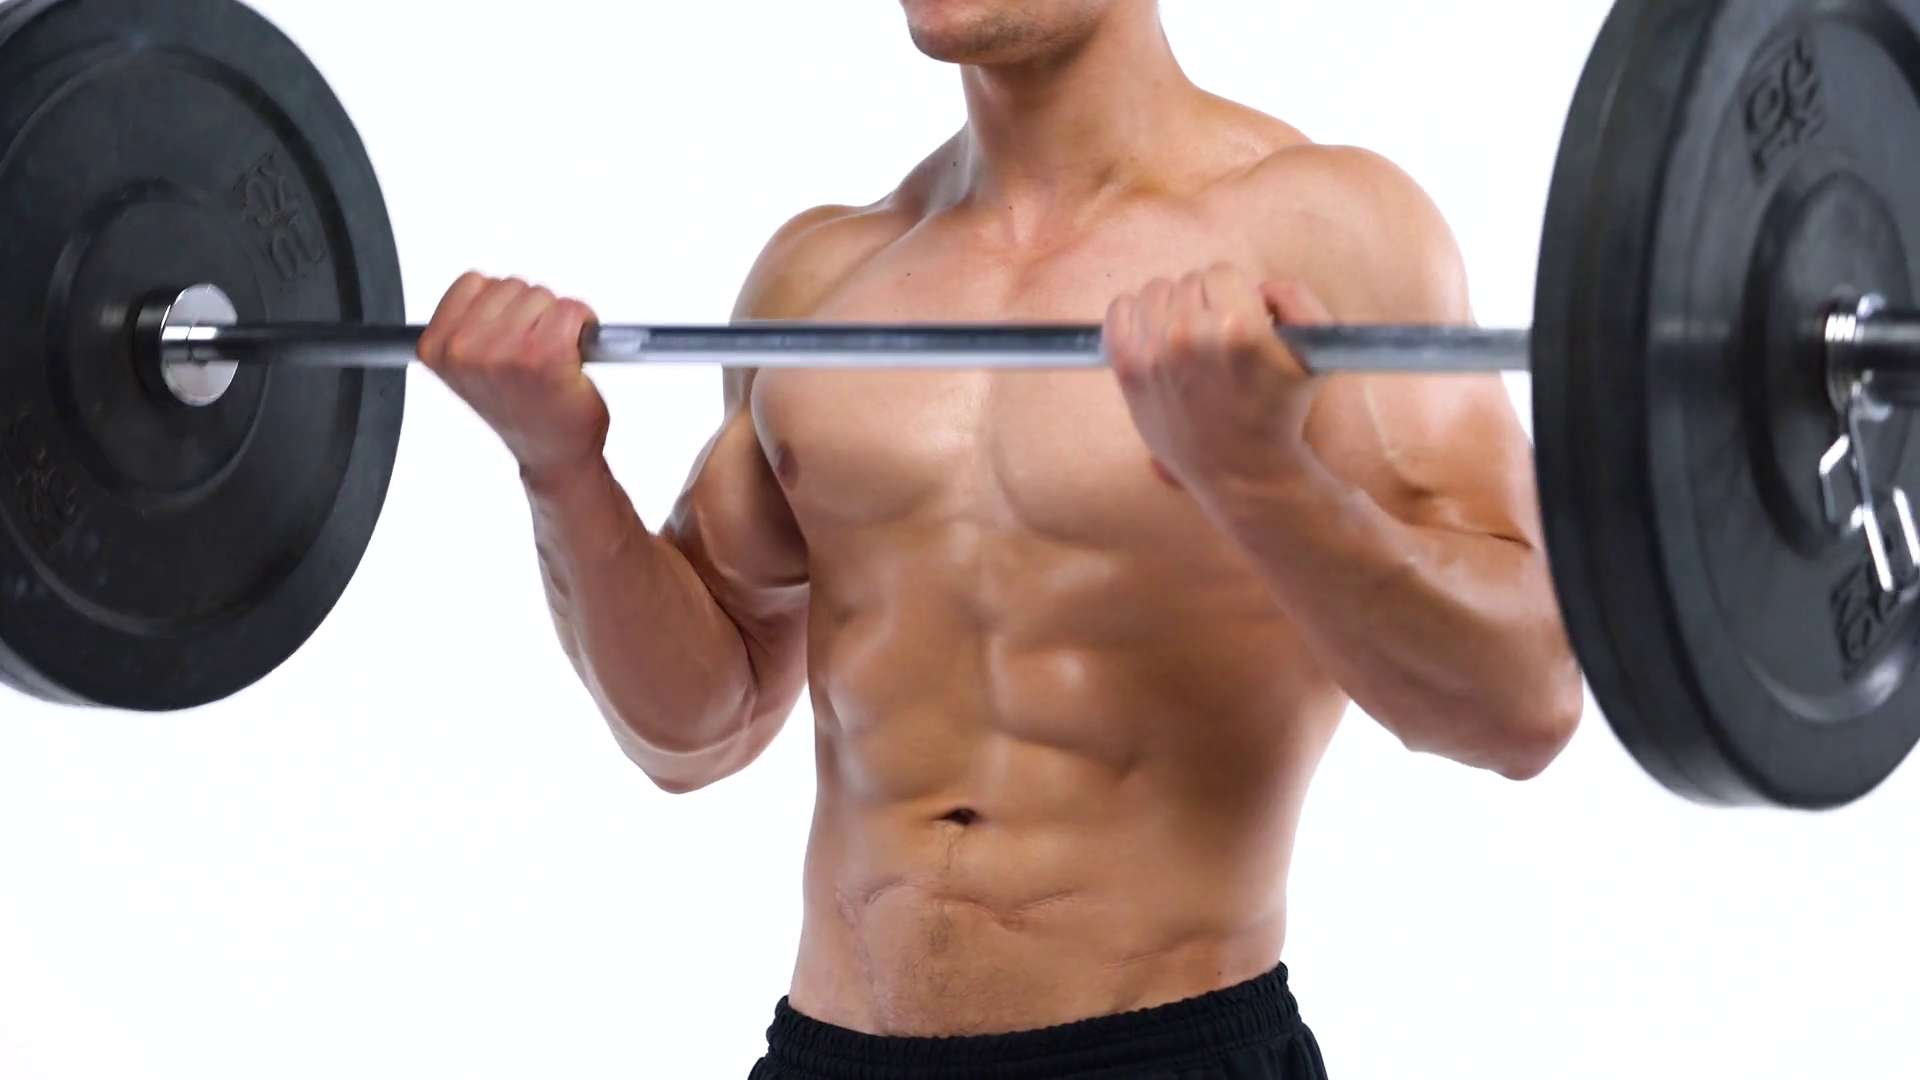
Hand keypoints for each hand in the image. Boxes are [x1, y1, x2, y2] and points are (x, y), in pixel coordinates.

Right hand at [417, 273, 608, 483]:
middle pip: (511, 284)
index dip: (502, 305)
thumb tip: (482, 286)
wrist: (553, 454)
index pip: (473, 283)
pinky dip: (583, 324)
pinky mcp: (544, 355)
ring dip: (557, 320)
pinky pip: (571, 309)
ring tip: (552, 359)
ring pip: (542, 295)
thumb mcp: (469, 367)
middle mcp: (463, 350)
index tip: (508, 337)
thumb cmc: (520, 409)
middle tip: (534, 356)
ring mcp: (502, 352)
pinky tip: (573, 355)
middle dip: (531, 312)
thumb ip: (465, 325)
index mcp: (436, 347)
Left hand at [1105, 263, 1333, 496]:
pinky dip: (1134, 316)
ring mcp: (1153, 354)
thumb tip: (1260, 286)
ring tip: (1187, 337)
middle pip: (1189, 281)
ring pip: (1154, 291)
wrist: (1241, 471)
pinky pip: (1118, 310)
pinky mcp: (1128, 370)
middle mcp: (1190, 337)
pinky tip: (1154, 336)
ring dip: (1171, 307)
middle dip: (1206, 302)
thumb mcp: (1314, 354)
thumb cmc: (1278, 412)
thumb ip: (1298, 299)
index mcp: (1237, 327)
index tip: (1239, 317)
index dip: (1235, 293)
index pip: (1222, 272)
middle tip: (1215, 335)